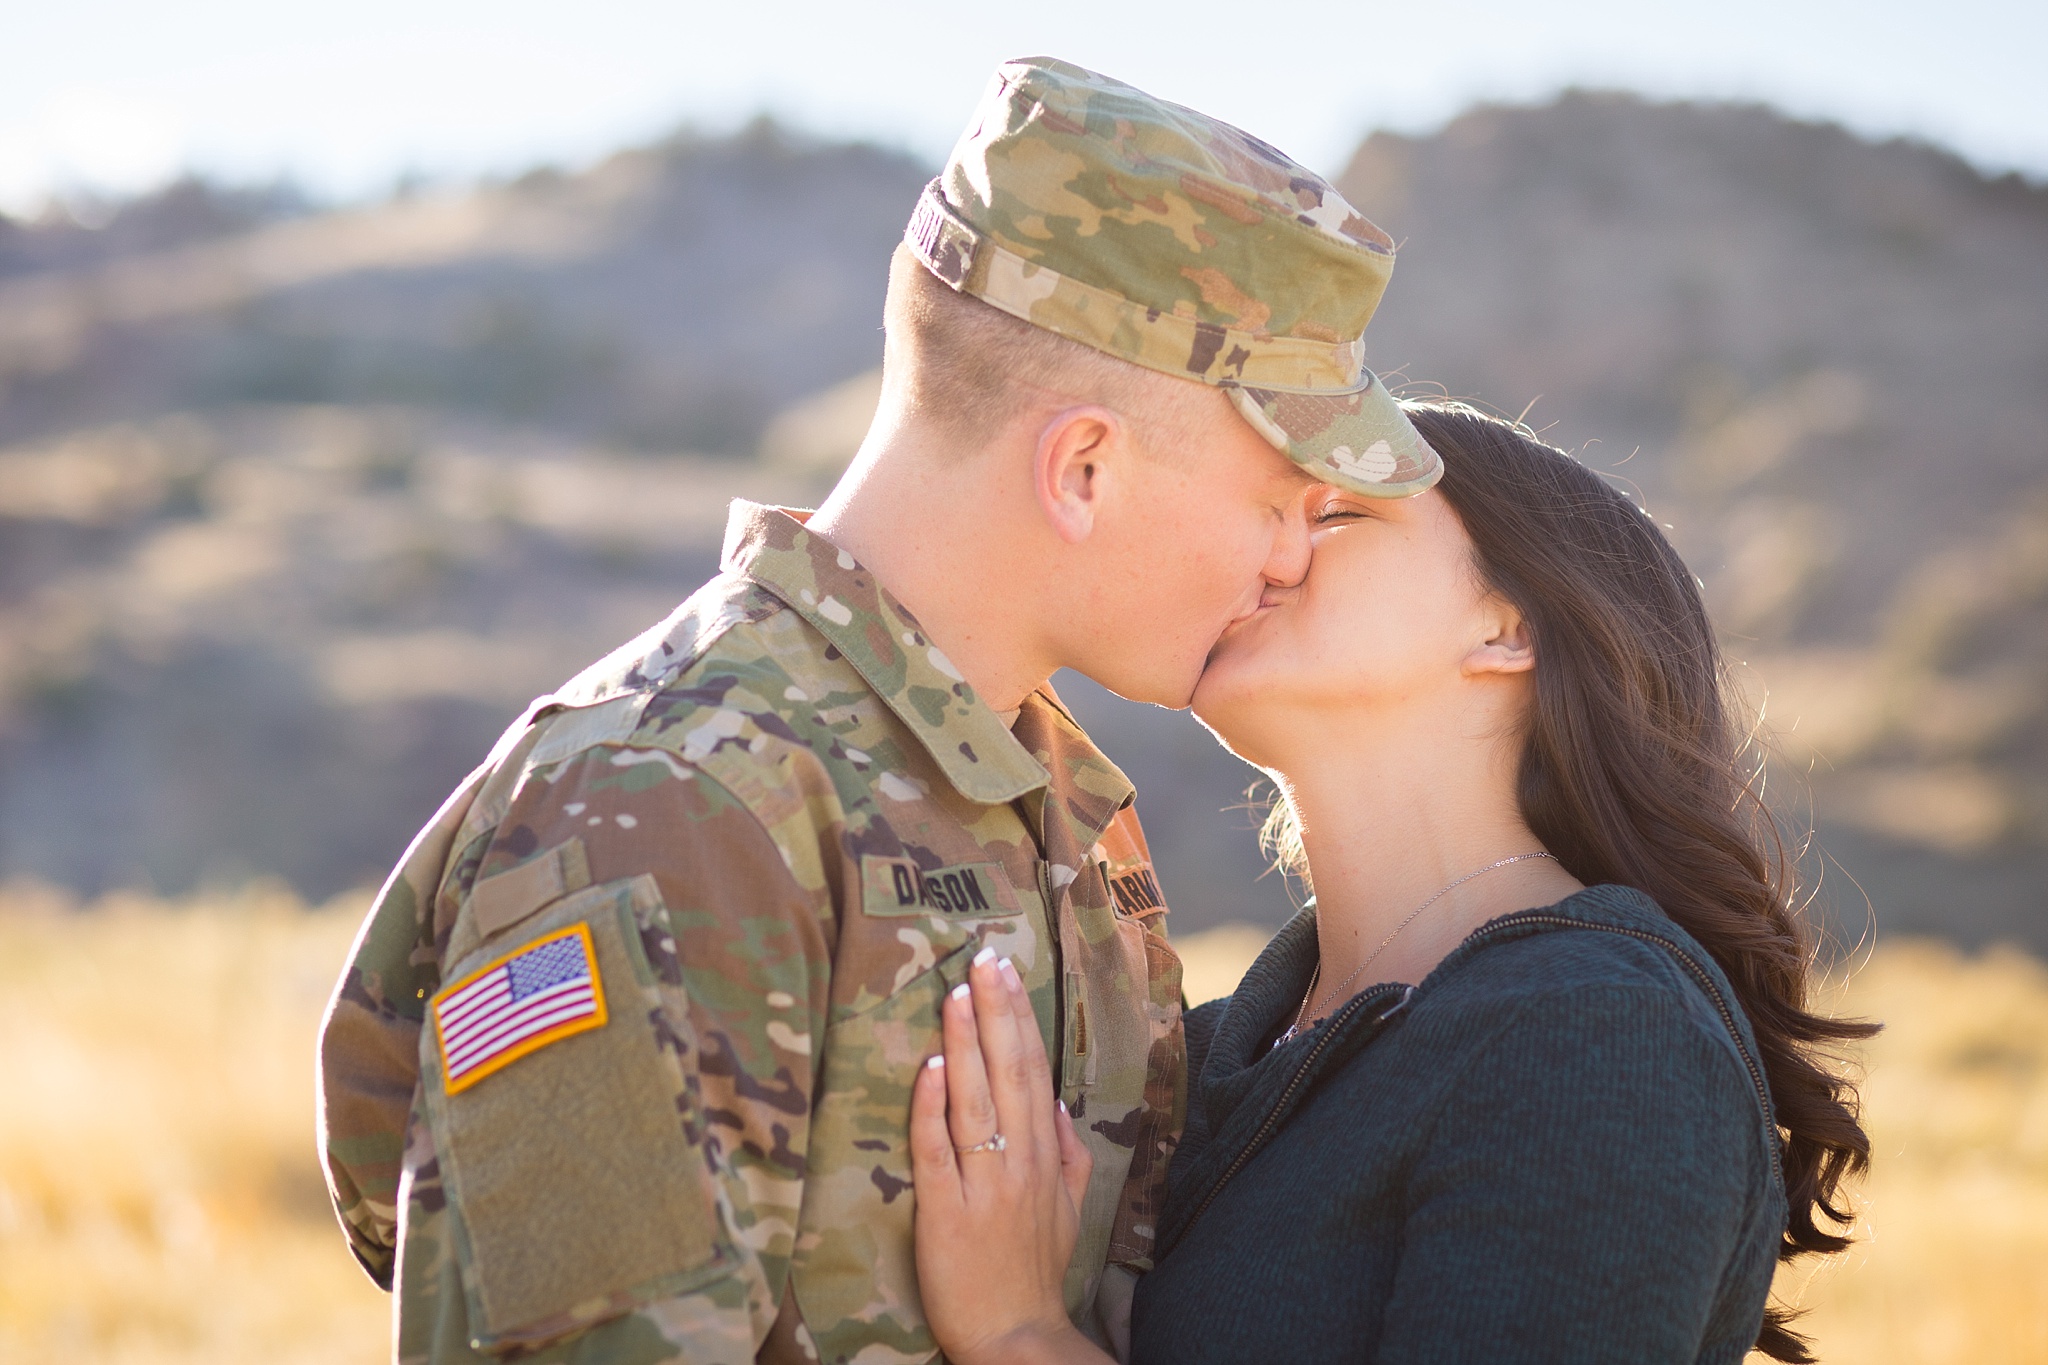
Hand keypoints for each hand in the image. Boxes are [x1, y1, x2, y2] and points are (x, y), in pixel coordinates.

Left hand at [910, 948, 1108, 1364]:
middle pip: (1008, 1073)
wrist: (1016, 1337)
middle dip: (995, 1011)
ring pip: (975, 1100)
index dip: (1018, 1018)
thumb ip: (1068, 1153)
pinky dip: (934, 1106)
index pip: (1032, 1071)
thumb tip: (1054, 1101)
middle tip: (983, 957)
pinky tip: (933, 1066)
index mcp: (1046, 1156)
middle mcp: (1020, 1162)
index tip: (1005, 971)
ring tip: (955, 992)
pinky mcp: (947, 1211)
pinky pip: (939, 1150)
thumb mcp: (1072, 1210)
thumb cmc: (1035, 1271)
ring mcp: (984, 1184)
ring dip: (966, 1041)